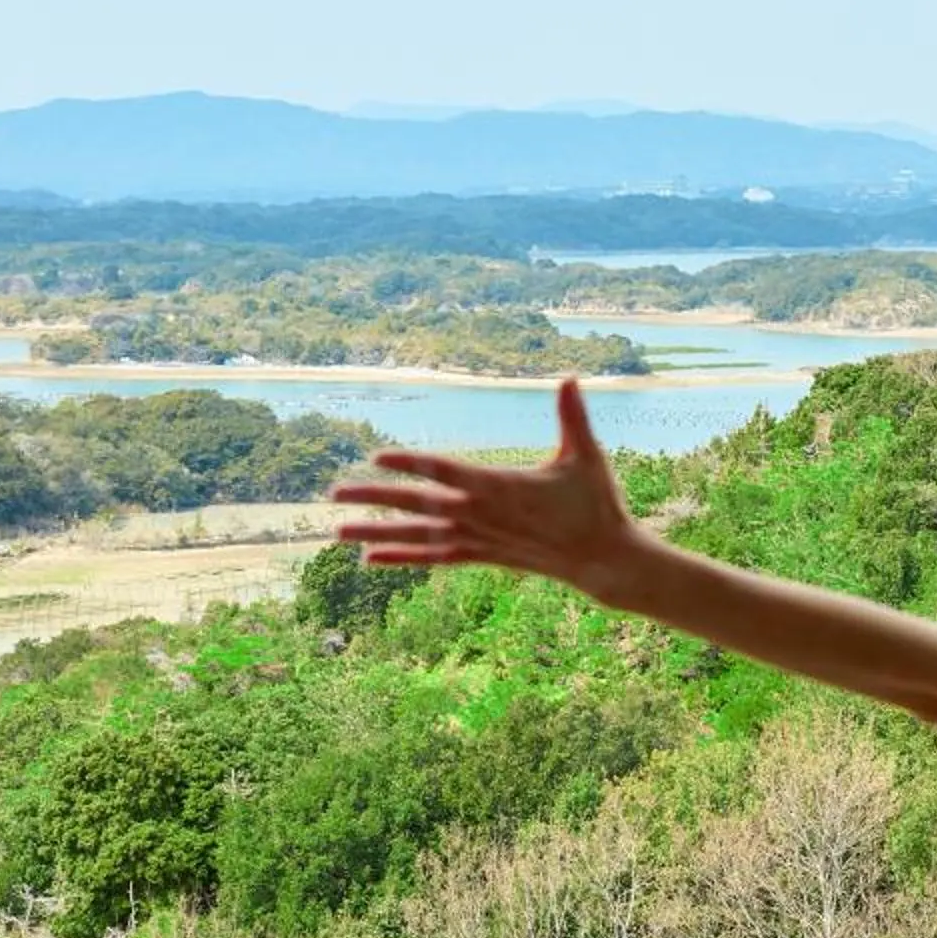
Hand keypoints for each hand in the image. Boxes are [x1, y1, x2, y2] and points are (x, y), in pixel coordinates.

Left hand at [330, 379, 646, 599]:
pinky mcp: (482, 556)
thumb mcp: (585, 456)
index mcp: (499, 486)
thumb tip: (570, 377)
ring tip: (338, 532)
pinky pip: (433, 557)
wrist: (602, 559)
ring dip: (376, 532)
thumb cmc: (595, 504)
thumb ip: (572, 417)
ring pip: (418, 536)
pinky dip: (401, 557)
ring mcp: (478, 539)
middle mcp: (480, 515)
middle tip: (334, 493)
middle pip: (418, 505)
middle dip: (375, 497)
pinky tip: (370, 559)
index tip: (377, 456)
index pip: (445, 471)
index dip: (410, 463)